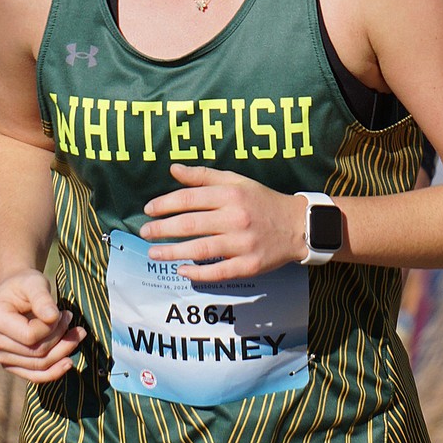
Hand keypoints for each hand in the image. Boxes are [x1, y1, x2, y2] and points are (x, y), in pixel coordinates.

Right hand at [0, 270, 85, 383]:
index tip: (63, 312)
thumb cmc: (25, 285)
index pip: (30, 335)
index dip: (53, 327)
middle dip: (61, 338)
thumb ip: (42, 299)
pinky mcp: (10, 365)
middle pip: (35, 353)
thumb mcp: (34, 283)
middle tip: (72, 319)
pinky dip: (54, 371)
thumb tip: (52, 318)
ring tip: (77, 334)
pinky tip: (69, 362)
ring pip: (38, 366)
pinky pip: (34, 376)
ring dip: (63, 352)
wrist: (16, 293)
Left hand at [140, 163, 305, 282]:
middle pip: (190, 225)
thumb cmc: (262, 201)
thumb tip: (174, 169)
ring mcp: (243, 244)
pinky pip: (218, 272)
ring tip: (154, 253)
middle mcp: (236, 218)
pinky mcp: (250, 265)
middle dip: (162, 230)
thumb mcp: (236, 181)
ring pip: (200, 249)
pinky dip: (198, 273)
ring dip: (172, 253)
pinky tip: (182, 270)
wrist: (298, 225)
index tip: (148, 210)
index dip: (165, 204)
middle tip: (145, 233)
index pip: (189, 199)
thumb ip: (204, 176)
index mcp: (231, 195)